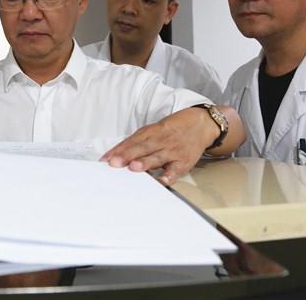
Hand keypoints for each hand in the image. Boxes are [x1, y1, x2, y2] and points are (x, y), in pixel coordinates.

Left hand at [100, 107, 218, 185]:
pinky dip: (169, 175)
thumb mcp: (154, 130)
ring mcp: (173, 151)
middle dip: (127, 155)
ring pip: (157, 157)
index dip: (118, 150)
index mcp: (151, 132)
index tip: (104, 159)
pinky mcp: (184, 162)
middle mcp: (161, 140)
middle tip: (114, 163)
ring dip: (145, 162)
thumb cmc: (172, 129)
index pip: (131, 141)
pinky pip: (176, 169)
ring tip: (134, 167)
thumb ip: (136, 143)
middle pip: (142, 148)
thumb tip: (115, 155)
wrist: (201, 124)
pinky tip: (162, 181)